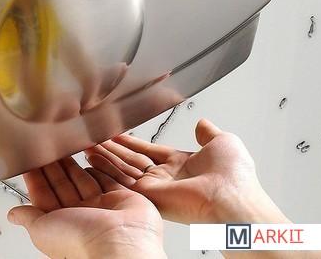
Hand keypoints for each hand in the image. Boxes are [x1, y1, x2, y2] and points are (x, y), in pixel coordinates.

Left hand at [8, 156, 166, 257]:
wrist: (118, 240)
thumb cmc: (81, 241)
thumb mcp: (42, 229)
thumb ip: (28, 217)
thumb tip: (12, 215)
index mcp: (60, 222)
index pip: (43, 194)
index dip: (36, 176)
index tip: (30, 160)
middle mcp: (80, 214)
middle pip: (63, 184)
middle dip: (53, 165)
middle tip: (47, 146)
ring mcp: (99, 205)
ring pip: (82, 179)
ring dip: (72, 163)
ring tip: (64, 145)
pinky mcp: (118, 197)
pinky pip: (106, 178)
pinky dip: (99, 166)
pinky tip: (91, 157)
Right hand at [85, 118, 289, 224]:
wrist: (232, 197)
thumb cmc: (234, 176)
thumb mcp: (223, 143)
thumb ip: (208, 133)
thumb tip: (202, 123)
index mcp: (182, 165)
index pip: (150, 150)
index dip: (132, 140)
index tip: (117, 132)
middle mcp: (166, 177)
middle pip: (132, 159)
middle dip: (112, 148)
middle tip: (94, 137)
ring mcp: (155, 188)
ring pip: (123, 168)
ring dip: (104, 155)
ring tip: (86, 143)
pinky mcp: (147, 196)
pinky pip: (121, 179)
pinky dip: (105, 167)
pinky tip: (91, 157)